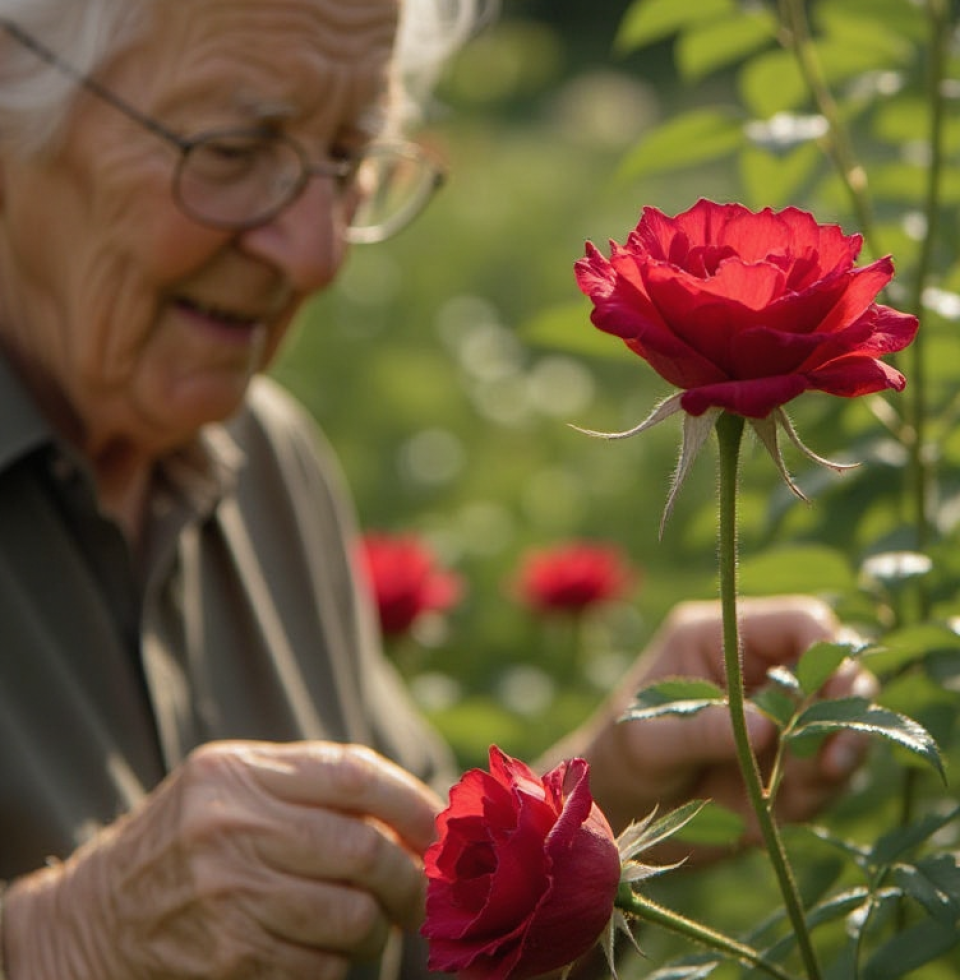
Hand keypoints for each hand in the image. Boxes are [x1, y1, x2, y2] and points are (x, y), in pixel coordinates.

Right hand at [5, 740, 441, 979]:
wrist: (95, 917)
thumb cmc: (188, 838)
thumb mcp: (235, 784)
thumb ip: (312, 785)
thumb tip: (418, 811)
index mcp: (240, 772)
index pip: (353, 776)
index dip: (412, 803)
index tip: (438, 829)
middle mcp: (232, 827)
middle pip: (362, 851)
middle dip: (409, 877)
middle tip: (421, 891)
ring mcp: (228, 895)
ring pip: (351, 917)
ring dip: (378, 927)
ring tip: (372, 923)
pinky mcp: (230, 956)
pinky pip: (321, 965)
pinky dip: (338, 962)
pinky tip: (325, 949)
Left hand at [573, 596, 874, 851]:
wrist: (622, 814)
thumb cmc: (622, 758)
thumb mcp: (648, 742)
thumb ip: (701, 730)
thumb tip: (768, 727)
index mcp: (722, 639)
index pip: (800, 622)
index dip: (828, 651)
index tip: (830, 697)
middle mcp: (762, 671)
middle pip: (838, 669)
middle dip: (845, 711)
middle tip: (831, 759)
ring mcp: (782, 718)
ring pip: (845, 723)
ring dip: (838, 757)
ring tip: (801, 791)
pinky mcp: (793, 765)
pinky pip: (833, 772)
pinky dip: (822, 793)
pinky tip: (786, 811)